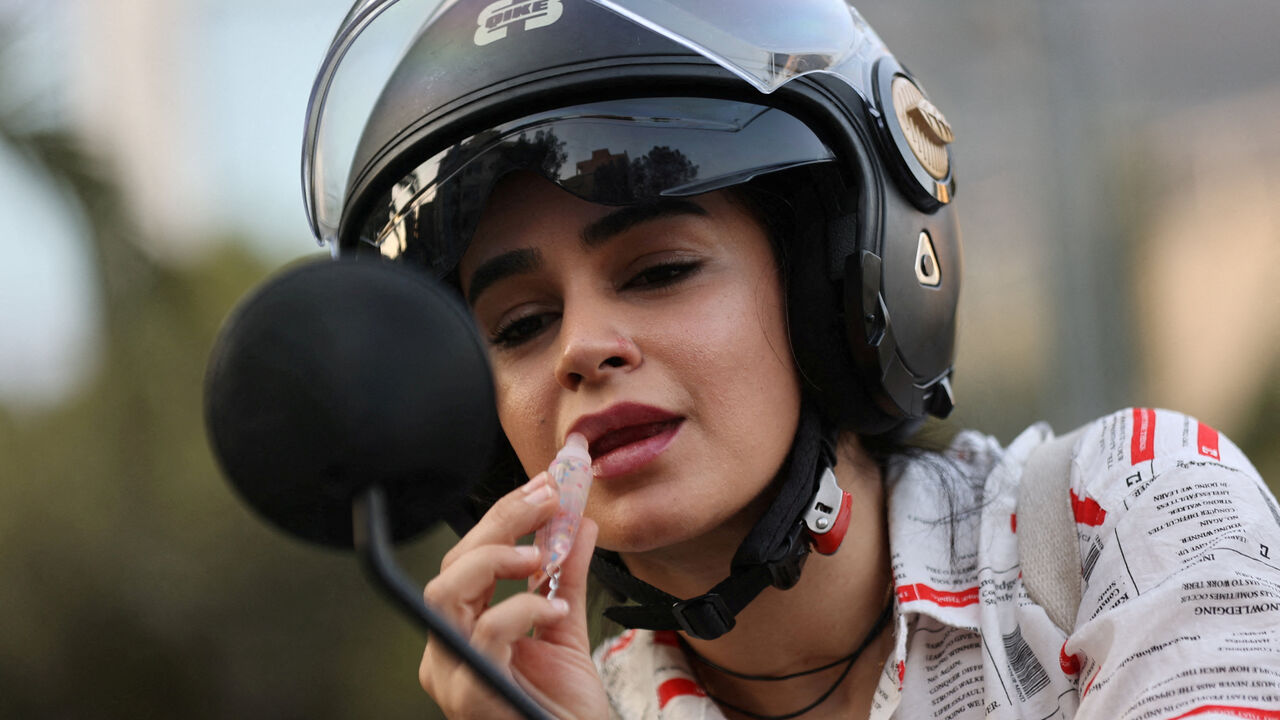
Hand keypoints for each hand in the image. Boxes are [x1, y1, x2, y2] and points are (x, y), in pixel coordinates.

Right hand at [419, 472, 606, 719]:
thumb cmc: (563, 706)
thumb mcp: (564, 626)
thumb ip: (565, 574)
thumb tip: (577, 523)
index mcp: (463, 631)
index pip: (466, 559)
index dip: (503, 517)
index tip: (544, 488)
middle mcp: (448, 651)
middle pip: (451, 567)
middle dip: (500, 522)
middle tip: (548, 500)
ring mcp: (455, 674)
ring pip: (446, 593)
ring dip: (495, 560)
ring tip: (538, 556)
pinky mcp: (473, 695)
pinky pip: (485, 633)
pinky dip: (521, 610)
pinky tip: (553, 609)